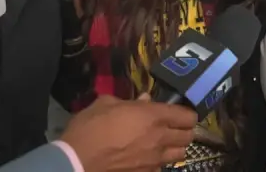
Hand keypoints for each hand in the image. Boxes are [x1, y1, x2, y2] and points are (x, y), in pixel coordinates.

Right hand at [60, 93, 196, 171]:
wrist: (77, 161)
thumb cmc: (90, 127)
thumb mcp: (105, 104)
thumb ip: (129, 101)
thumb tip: (144, 100)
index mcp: (153, 116)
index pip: (187, 115)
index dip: (186, 113)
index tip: (180, 113)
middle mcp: (160, 138)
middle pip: (189, 136)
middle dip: (185, 130)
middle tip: (174, 127)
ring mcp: (155, 160)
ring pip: (180, 154)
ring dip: (175, 147)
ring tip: (163, 144)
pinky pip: (162, 167)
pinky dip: (159, 162)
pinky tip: (146, 158)